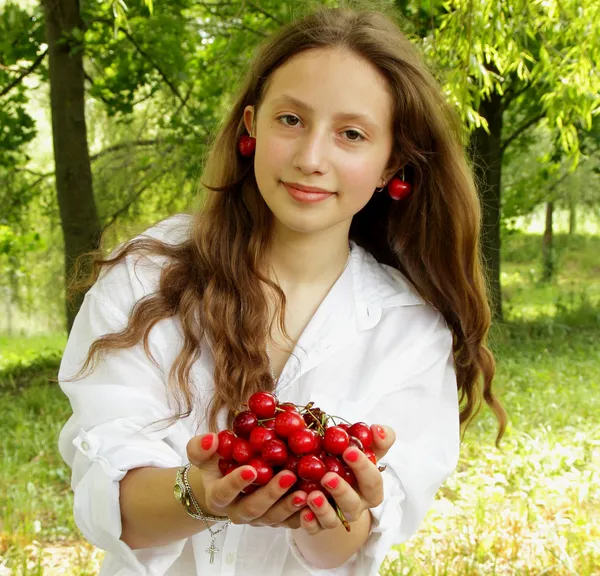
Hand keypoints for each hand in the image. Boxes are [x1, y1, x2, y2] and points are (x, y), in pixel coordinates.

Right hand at [186, 433, 307, 528]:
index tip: (251, 469)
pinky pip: (291, 522)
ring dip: (290, 506)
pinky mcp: (277, 520)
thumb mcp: (204, 453)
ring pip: (274, 518)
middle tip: (287, 475)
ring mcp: (259, 519)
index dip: (236, 483)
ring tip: (305, 492)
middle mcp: (238, 512)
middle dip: (271, 494)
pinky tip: (317, 501)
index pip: (224, 493)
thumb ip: (201, 447)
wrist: (228, 481)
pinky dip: (304, 515)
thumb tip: (210, 439)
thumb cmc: (218, 462)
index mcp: (218, 497)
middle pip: (253, 509)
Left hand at [299, 424, 395, 534]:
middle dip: (341, 491)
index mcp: (370, 489)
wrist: (329, 474)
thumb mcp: (364, 446)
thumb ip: (378, 437)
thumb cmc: (349, 458)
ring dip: (323, 510)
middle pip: (352, 504)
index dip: (363, 468)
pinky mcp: (317, 524)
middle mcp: (355, 506)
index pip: (373, 481)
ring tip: (311, 495)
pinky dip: (309, 523)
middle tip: (327, 477)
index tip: (349, 451)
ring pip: (332, 520)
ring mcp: (336, 517)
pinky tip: (302, 512)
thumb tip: (377, 430)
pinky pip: (313, 529)